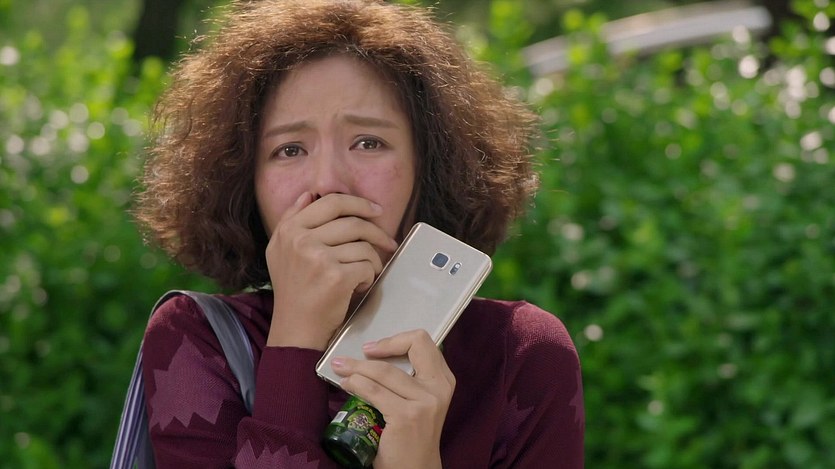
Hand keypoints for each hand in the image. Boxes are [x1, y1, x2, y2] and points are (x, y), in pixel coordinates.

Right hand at [265, 192, 397, 349]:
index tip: (374, 211)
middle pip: (352, 222)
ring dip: (372, 260)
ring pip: (363, 245)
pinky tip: (359, 286)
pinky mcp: (335, 276)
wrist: (296, 329)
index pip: (331, 202)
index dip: (358, 203)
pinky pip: (367, 265)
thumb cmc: (293, 291)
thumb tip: (310, 194)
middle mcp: (300, 240)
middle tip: (388, 242)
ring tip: (366, 271)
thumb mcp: (280, 251)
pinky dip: (369, 277)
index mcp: (289, 230)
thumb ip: (292, 219)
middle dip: (376, 232)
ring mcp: (317, 257)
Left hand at [332, 329, 454, 468]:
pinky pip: (373, 390)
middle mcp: (439, 388)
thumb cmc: (412, 436)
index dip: (397, 339)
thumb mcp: (420, 401)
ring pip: (384, 370)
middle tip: (361, 352)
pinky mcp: (407, 415)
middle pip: (411, 346)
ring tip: (341, 368)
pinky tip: (346, 384)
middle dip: (383, 344)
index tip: (376, 348)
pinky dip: (355, 383)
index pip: (423, 342)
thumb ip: (409, 379)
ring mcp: (425, 401)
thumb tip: (373, 357)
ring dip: (356, 367)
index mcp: (443, 380)